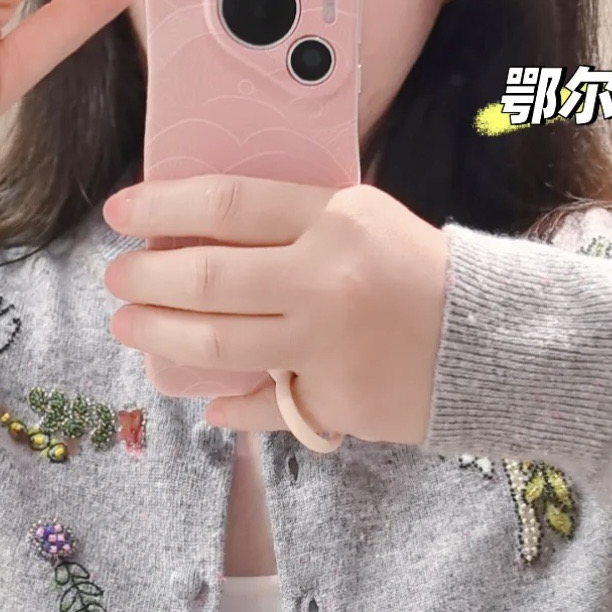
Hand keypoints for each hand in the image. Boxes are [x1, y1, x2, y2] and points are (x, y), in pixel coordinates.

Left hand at [101, 177, 450, 447]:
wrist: (494, 341)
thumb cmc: (418, 272)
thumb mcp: (363, 220)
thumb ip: (291, 223)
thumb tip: (199, 234)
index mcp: (333, 219)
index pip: (225, 204)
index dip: (160, 208)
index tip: (119, 214)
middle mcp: (324, 281)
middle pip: (207, 278)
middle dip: (144, 280)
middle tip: (117, 280)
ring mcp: (325, 347)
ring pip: (217, 343)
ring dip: (159, 335)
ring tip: (131, 327)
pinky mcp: (333, 401)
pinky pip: (262, 406)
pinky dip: (226, 407)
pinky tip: (205, 400)